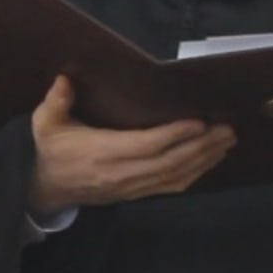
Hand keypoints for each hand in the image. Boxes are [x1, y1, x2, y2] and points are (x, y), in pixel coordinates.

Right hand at [28, 75, 236, 214]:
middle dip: (201, 147)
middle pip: (168, 163)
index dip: (175, 135)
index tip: (199, 122)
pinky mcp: (136, 194)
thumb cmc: (51, 149)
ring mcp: (130, 187)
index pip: (145, 145)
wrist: (47, 187)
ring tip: (226, 142)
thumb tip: (65, 78)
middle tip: (227, 130)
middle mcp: (119, 173)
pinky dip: (194, 174)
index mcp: (100, 152)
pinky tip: (209, 161)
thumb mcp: (45, 123)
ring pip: (174, 177)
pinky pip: (170, 187)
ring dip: (204, 160)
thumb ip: (56, 101)